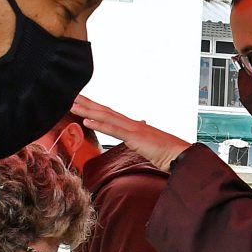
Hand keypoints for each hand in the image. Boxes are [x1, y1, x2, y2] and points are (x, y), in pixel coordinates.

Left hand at [74, 97, 190, 170]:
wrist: (180, 154)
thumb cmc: (167, 152)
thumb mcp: (149, 143)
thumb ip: (142, 136)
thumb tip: (141, 126)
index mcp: (133, 125)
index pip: (110, 114)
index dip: (95, 107)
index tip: (82, 101)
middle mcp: (131, 123)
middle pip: (105, 111)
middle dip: (87, 104)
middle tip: (71, 96)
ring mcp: (132, 128)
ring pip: (106, 117)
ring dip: (88, 110)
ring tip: (72, 105)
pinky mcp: (134, 137)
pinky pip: (114, 130)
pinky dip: (99, 124)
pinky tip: (87, 120)